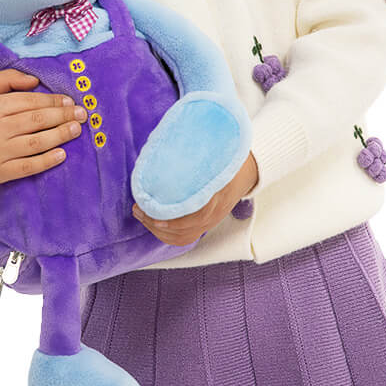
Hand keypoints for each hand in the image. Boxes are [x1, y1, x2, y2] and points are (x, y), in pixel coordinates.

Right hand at [0, 70, 88, 184]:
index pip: (30, 102)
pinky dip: (46, 161)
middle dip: (63, 117)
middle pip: (37, 121)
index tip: (70, 102)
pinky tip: (62, 155)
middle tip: (82, 114)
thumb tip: (36, 81)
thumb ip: (8, 78)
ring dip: (60, 136)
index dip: (53, 102)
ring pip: (35, 143)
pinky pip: (27, 167)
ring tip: (76, 130)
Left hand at [132, 151, 258, 246]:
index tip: (151, 209)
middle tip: (138, 208)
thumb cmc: (227, 158)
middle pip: (185, 230)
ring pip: (184, 237)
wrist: (248, 170)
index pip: (197, 214)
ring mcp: (212, 220)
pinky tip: (154, 223)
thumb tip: (164, 147)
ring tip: (142, 215)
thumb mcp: (215, 154)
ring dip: (159, 231)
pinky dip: (168, 235)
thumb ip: (193, 155)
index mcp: (218, 193)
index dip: (173, 218)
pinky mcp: (207, 224)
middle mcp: (215, 212)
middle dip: (156, 223)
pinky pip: (186, 237)